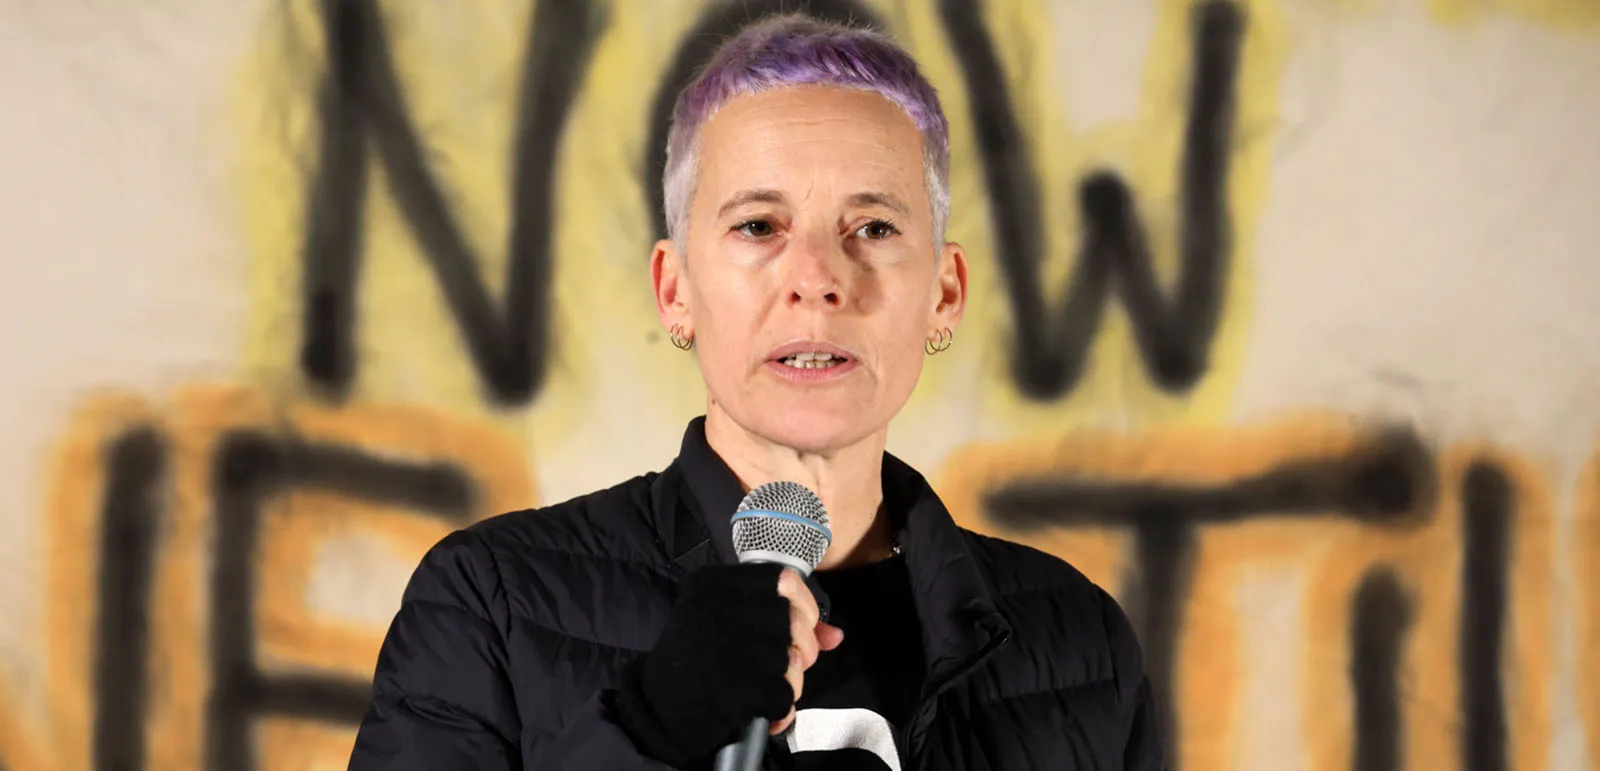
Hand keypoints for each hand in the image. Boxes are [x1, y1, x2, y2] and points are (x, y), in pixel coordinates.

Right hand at [608, 563, 839, 766]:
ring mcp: (722, 646)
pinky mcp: (730, 685)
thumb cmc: (699, 659)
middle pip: (794, 621)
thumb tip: (835, 636)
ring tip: (766, 686)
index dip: (805, 606)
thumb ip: (784, 622)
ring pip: (791, 661)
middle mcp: (716, 608)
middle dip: (803, 649)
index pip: (784, 580)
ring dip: (789, 682)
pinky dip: (778, 707)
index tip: (799, 627)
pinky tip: (761, 707)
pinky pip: (782, 695)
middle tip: (788, 663)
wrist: (656, 703)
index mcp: (714, 584)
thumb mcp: (731, 624)